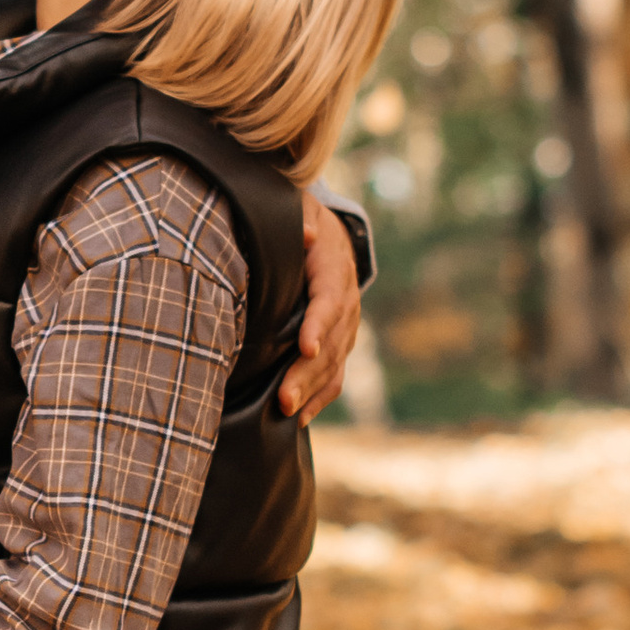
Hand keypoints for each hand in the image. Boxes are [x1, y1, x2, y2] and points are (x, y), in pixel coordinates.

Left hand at [281, 196, 361, 417]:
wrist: (329, 237)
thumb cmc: (301, 224)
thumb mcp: (299, 210)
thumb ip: (300, 219)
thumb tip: (306, 233)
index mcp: (334, 270)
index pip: (329, 301)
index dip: (319, 325)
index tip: (305, 347)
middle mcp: (346, 304)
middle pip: (331, 344)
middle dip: (307, 373)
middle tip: (283, 398)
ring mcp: (346, 329)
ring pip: (333, 365)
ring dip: (311, 392)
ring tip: (286, 412)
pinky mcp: (340, 346)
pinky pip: (334, 377)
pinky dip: (319, 399)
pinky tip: (298, 419)